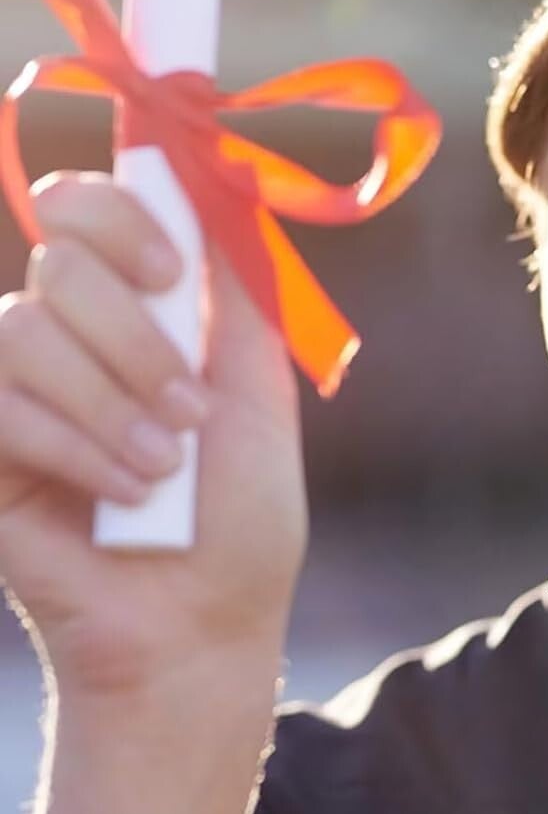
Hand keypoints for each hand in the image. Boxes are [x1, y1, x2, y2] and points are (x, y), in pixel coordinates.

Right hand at [0, 170, 307, 699]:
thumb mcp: (257, 395)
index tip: (168, 275)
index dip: (118, 214)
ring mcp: (15, 392)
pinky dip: (74, 445)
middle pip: (61, 257)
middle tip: (189, 412)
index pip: (86, 209)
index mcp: (138, 315)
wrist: (202, 624)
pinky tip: (122, 492)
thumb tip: (216, 189)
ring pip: (25, 327)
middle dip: (138, 339)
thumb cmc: (241, 517)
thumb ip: (233, 297)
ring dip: (112, 401)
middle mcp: (68, 339)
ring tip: (162, 469)